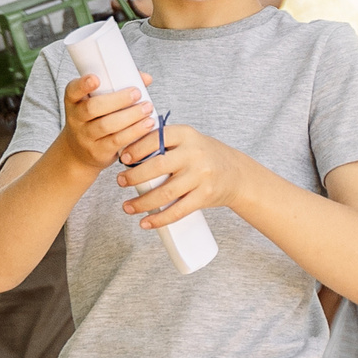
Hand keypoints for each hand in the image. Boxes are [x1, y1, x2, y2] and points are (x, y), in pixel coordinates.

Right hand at [61, 72, 157, 172]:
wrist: (80, 151)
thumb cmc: (95, 118)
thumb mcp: (98, 101)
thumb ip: (118, 86)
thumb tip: (145, 78)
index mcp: (74, 101)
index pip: (73, 90)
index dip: (83, 84)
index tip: (96, 78)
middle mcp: (75, 119)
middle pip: (92, 108)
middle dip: (117, 100)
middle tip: (137, 93)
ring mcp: (85, 137)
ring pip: (106, 125)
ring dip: (130, 116)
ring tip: (147, 108)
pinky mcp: (98, 151)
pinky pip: (117, 141)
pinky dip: (134, 132)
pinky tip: (147, 125)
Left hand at [115, 123, 254, 227]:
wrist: (236, 174)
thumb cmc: (204, 156)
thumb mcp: (188, 140)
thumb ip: (164, 143)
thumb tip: (126, 152)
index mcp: (186, 134)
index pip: (156, 138)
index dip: (136, 149)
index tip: (123, 159)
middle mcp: (194, 153)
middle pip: (157, 167)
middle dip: (134, 177)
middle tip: (120, 182)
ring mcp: (201, 176)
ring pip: (165, 193)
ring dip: (142, 202)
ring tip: (127, 207)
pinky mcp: (205, 196)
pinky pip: (178, 210)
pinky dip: (159, 219)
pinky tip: (145, 222)